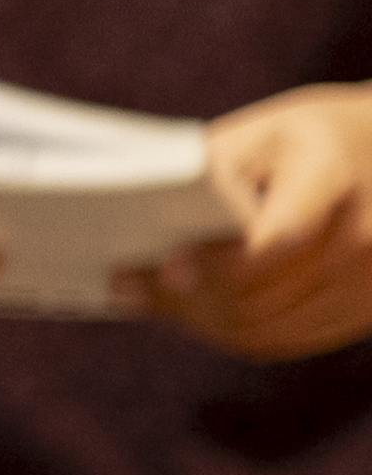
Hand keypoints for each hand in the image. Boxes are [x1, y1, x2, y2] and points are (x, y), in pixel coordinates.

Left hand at [143, 84, 371, 360]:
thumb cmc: (313, 138)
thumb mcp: (265, 135)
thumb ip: (211, 177)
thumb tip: (134, 225)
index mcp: (334, 180)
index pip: (277, 239)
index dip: (219, 264)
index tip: (166, 266)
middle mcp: (364, 238)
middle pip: (260, 295)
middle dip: (185, 296)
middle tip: (126, 286)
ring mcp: (371, 283)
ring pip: (267, 328)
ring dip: (202, 319)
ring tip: (154, 295)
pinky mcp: (368, 310)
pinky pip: (288, 338)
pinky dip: (236, 329)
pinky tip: (199, 309)